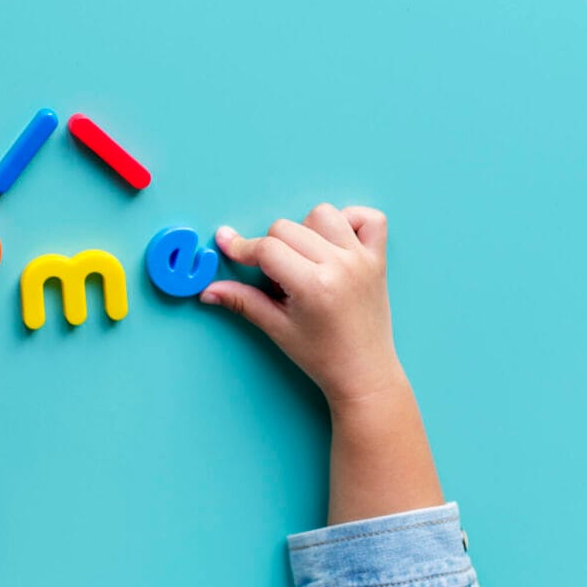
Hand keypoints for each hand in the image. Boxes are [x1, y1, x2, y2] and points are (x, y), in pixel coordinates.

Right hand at [201, 204, 403, 407]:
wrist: (364, 373)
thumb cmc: (321, 355)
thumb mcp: (276, 328)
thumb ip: (242, 301)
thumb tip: (208, 290)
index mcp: (313, 285)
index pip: (267, 248)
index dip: (242, 247)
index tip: (228, 245)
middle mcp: (340, 266)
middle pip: (287, 227)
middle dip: (272, 248)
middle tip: (279, 280)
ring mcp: (362, 259)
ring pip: (322, 214)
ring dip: (306, 230)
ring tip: (305, 259)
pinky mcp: (378, 258)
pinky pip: (369, 217)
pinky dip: (351, 221)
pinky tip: (335, 243)